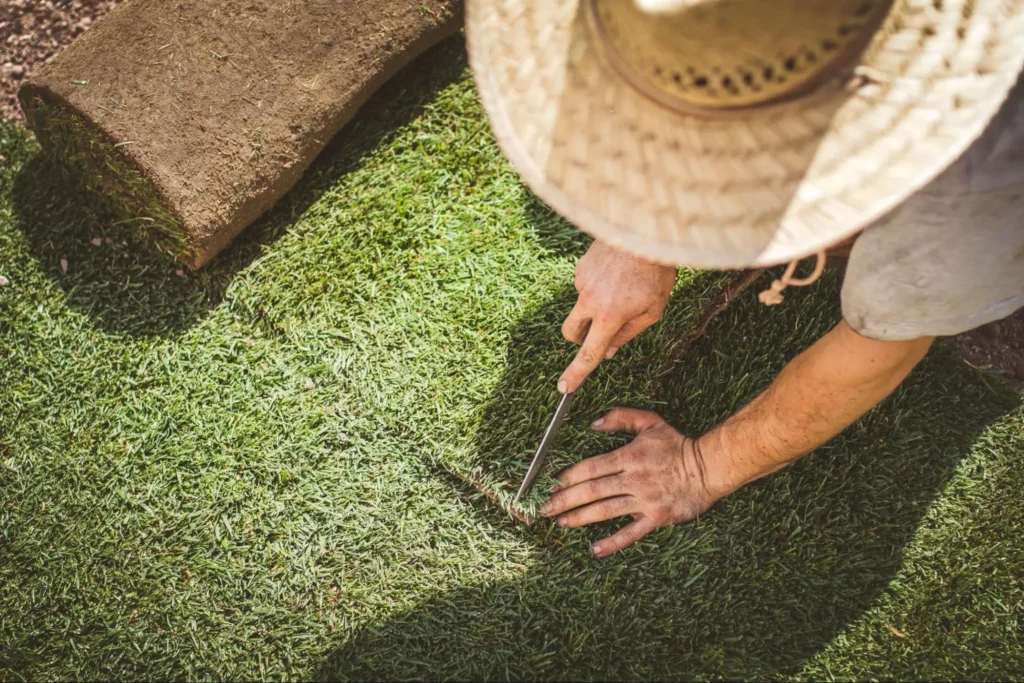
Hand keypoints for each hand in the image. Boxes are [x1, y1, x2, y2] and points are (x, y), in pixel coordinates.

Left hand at [541, 408, 724, 557]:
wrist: (709, 468)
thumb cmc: (678, 445)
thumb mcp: (650, 422)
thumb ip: (621, 418)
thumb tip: (594, 423)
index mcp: (629, 456)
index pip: (591, 468)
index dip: (568, 477)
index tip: (552, 484)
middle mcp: (633, 479)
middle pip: (592, 491)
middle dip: (565, 500)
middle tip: (545, 508)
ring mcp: (644, 500)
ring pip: (605, 511)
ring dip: (580, 518)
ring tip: (561, 522)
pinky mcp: (656, 518)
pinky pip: (630, 533)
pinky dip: (612, 543)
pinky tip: (595, 549)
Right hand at [559, 241, 676, 392]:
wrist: (646, 231)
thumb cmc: (656, 272)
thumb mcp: (653, 310)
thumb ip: (629, 334)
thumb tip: (609, 352)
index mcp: (609, 315)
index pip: (588, 353)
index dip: (576, 374)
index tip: (565, 388)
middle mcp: (589, 300)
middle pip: (571, 332)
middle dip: (579, 339)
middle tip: (598, 333)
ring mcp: (581, 282)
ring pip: (582, 306)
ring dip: (596, 306)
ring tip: (623, 288)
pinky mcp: (580, 267)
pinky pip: (586, 286)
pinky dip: (598, 286)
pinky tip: (617, 274)